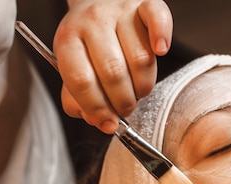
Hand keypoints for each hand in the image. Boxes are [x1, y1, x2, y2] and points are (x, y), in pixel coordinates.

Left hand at [54, 0, 172, 133]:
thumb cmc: (89, 41)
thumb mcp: (73, 66)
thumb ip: (77, 97)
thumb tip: (96, 120)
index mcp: (68, 39)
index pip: (81, 80)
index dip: (96, 108)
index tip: (108, 125)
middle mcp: (93, 21)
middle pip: (113, 73)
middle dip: (123, 102)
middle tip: (126, 108)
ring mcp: (120, 11)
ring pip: (140, 58)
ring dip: (143, 85)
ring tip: (138, 89)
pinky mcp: (145, 3)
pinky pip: (158, 20)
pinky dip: (162, 38)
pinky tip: (160, 50)